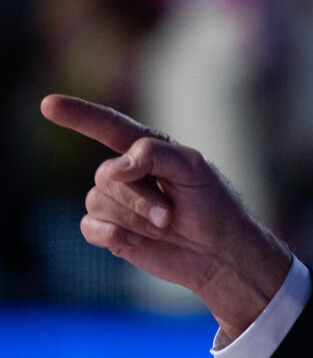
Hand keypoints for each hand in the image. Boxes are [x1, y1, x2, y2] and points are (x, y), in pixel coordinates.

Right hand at [40, 94, 291, 339]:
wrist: (219, 253)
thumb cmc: (213, 206)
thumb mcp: (193, 168)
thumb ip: (152, 153)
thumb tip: (114, 167)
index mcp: (149, 149)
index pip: (108, 126)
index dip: (78, 115)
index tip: (48, 104)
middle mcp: (128, 173)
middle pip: (106, 175)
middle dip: (140, 198)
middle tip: (170, 215)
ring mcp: (117, 203)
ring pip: (97, 201)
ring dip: (134, 218)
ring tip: (163, 227)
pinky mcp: (112, 231)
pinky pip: (90, 227)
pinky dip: (114, 234)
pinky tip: (138, 241)